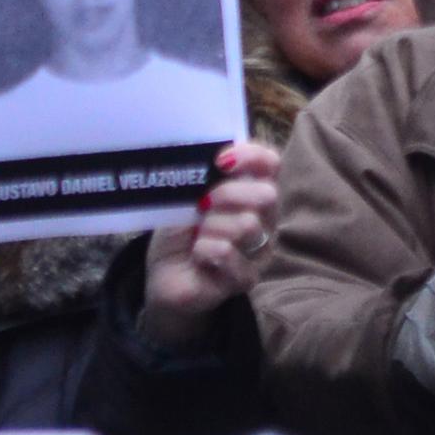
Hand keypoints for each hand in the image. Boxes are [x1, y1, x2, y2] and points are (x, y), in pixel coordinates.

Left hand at [139, 142, 281, 346]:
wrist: (163, 275)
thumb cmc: (179, 232)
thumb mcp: (188, 197)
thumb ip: (206, 177)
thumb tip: (216, 160)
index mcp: (252, 192)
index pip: (271, 164)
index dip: (251, 156)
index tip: (221, 160)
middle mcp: (265, 220)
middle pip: (267, 194)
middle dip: (228, 194)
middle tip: (203, 205)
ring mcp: (259, 251)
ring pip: (247, 225)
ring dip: (211, 227)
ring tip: (198, 237)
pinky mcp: (247, 278)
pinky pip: (227, 252)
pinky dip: (204, 250)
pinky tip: (198, 256)